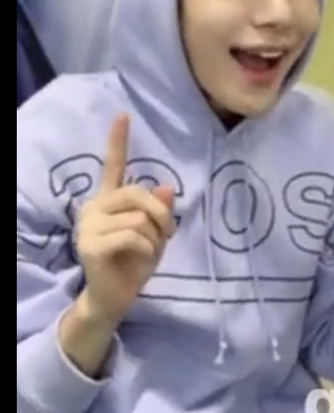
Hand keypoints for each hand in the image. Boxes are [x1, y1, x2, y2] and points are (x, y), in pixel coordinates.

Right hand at [75, 114, 175, 324]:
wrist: (113, 298)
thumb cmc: (133, 264)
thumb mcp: (154, 235)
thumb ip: (158, 212)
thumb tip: (166, 188)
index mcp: (108, 200)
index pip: (113, 165)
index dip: (118, 140)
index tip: (123, 114)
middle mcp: (94, 206)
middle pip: (138, 193)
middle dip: (160, 215)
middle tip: (166, 235)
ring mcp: (88, 225)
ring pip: (138, 218)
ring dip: (154, 238)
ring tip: (147, 253)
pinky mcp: (90, 244)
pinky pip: (133, 237)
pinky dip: (146, 250)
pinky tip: (139, 260)